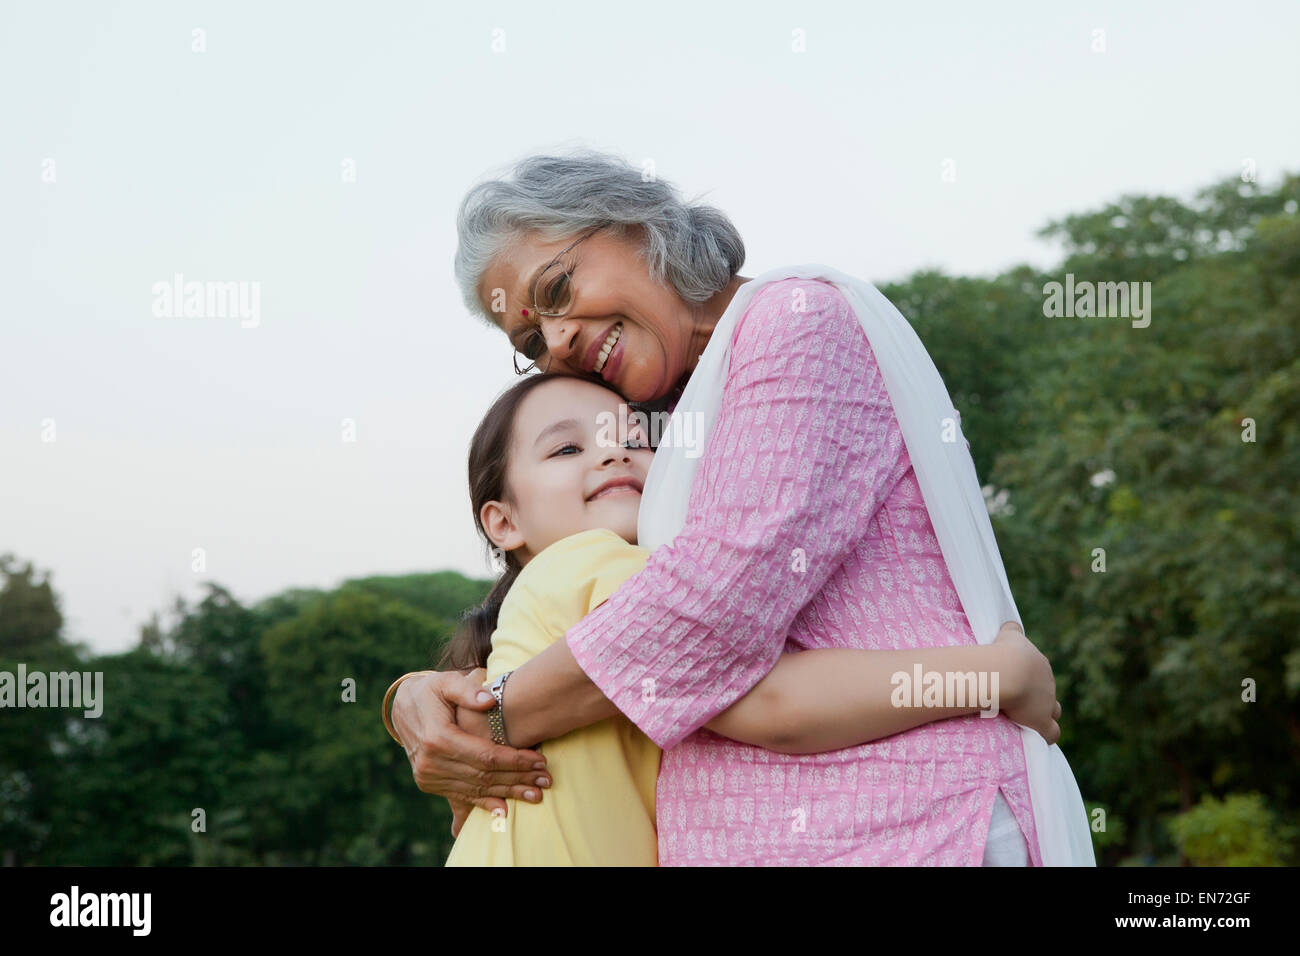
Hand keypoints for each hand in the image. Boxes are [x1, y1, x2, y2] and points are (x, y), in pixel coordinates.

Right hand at [391, 669, 550, 832]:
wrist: (402, 707)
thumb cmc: (431, 690)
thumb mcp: (446, 681)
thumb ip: (468, 689)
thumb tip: (489, 701)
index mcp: (438, 737)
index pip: (485, 755)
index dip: (515, 759)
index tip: (540, 760)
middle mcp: (431, 762)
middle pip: (484, 775)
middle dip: (518, 778)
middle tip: (546, 779)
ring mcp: (428, 776)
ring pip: (476, 789)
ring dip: (507, 793)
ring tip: (535, 794)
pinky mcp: (429, 783)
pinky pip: (461, 796)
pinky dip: (484, 804)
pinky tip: (504, 811)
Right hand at [991, 622, 1061, 744]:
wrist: (1007, 672)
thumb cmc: (1005, 652)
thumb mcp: (1008, 635)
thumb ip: (1011, 629)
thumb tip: (1011, 625)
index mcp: (1040, 664)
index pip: (1040, 673)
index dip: (1029, 679)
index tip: (1015, 681)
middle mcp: (1048, 684)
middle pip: (1047, 692)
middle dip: (1036, 696)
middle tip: (1016, 699)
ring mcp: (1047, 704)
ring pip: (1053, 711)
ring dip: (1044, 715)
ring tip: (1028, 719)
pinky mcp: (1042, 721)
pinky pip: (1052, 733)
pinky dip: (1046, 735)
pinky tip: (1036, 736)